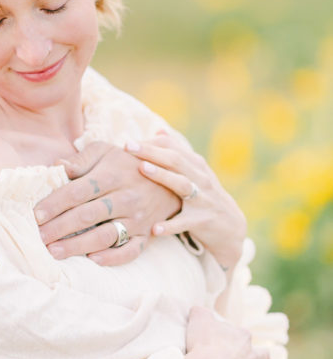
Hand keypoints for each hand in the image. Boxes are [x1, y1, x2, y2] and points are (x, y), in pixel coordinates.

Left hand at [34, 141, 179, 265]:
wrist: (168, 176)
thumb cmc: (126, 163)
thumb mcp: (105, 151)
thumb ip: (81, 159)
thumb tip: (58, 166)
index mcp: (111, 176)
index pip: (78, 191)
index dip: (55, 203)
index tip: (36, 214)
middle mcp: (125, 198)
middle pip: (87, 215)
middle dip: (60, 228)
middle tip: (38, 237)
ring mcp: (137, 219)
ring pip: (105, 235)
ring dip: (78, 246)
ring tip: (55, 252)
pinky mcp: (146, 235)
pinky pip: (131, 251)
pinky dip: (113, 258)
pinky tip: (93, 260)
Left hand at [125, 131, 246, 272]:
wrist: (231, 227)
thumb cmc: (204, 196)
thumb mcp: (195, 173)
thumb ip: (178, 153)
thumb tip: (159, 130)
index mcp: (195, 165)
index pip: (172, 146)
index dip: (150, 142)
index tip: (128, 142)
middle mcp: (200, 178)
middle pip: (175, 159)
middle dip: (150, 151)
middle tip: (128, 146)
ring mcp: (203, 199)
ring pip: (181, 184)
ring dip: (162, 175)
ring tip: (142, 169)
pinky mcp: (203, 220)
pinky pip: (185, 222)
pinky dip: (170, 225)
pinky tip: (155, 228)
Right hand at [172, 306, 268, 358]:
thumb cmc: (201, 343)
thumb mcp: (198, 319)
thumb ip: (200, 313)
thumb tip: (197, 309)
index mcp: (241, 338)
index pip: (244, 335)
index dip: (238, 338)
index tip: (231, 341)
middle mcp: (250, 358)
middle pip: (263, 356)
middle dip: (259, 358)